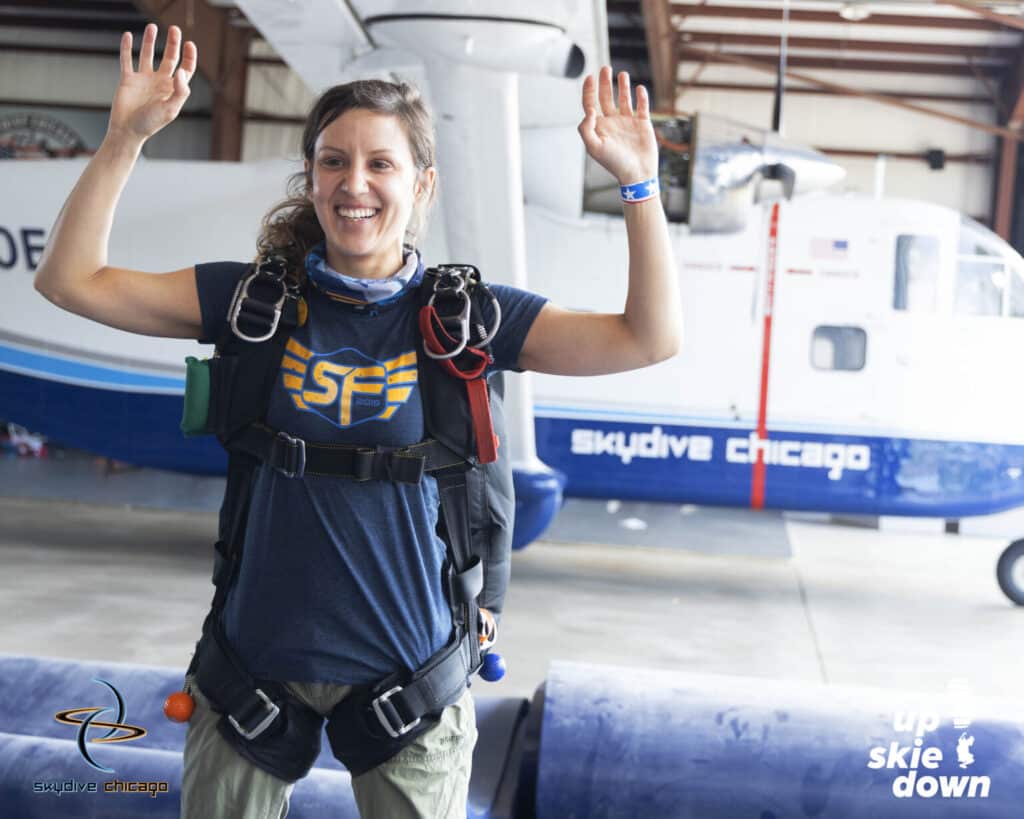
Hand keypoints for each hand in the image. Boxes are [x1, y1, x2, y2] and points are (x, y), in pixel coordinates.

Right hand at [108, 23, 195, 142]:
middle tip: (174, 28)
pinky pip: (127, 60)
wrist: (128, 130)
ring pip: (147, 55)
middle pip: (169, 58)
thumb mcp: (170, 110)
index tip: (189, 44)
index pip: (185, 69)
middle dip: (173, 44)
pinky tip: (128, 36)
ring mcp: (144, 79)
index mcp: (173, 89)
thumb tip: (181, 72)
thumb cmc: (151, 124)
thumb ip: (179, 91)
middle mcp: (160, 82)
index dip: (189, 57)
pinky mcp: (128, 79)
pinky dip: (126, 47)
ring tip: (152, 26)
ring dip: (150, 41)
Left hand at [578, 66, 657, 185]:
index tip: (590, 77)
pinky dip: (641, 97)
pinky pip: (642, 106)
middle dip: (605, 82)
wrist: (637, 174)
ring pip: (624, 99)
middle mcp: (612, 122)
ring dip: (623, 86)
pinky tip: (639, 89)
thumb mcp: (594, 147)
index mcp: (599, 127)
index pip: (590, 104)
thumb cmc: (614, 163)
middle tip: (605, 68)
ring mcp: (627, 122)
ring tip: (622, 74)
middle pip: (606, 97)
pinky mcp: (642, 123)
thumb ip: (586, 128)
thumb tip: (589, 110)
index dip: (588, 90)